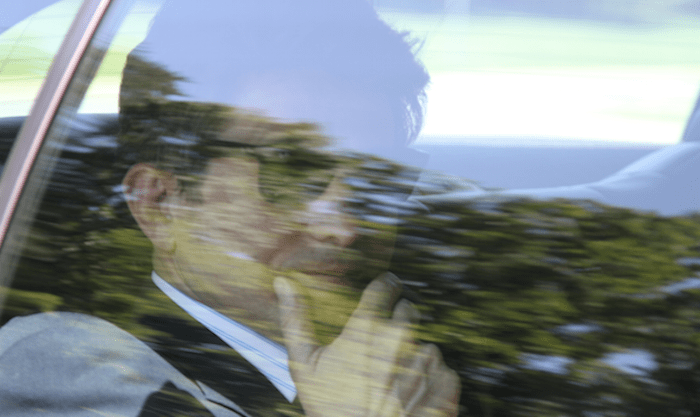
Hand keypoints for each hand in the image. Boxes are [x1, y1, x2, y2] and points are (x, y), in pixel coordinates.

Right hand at [274, 273, 460, 416]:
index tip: (383, 295)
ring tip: (392, 380)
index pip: (386, 285)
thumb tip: (283, 283)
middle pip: (408, 311)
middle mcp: (401, 337)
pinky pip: (441, 369)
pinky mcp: (444, 382)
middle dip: (398, 322)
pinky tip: (409, 394)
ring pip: (424, 343)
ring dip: (412, 355)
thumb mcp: (304, 365)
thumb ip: (296, 319)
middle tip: (381, 350)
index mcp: (367, 327)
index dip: (384, 289)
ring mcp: (425, 360)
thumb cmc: (332, 410)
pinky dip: (429, 379)